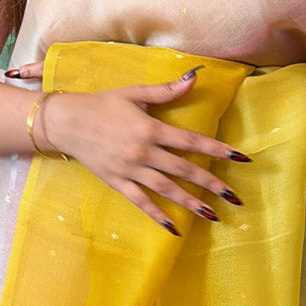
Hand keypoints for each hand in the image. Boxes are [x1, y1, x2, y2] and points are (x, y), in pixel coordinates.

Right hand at [7, 60, 248, 234]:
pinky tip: (175, 228)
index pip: (191, 141)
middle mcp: (143, 151)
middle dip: (211, 183)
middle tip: (234, 196)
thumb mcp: (134, 93)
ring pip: (166, 189)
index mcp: (150, 128)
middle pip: (183, 169)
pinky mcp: (118, 182)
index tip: (239, 158)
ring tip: (213, 214)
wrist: (66, 122)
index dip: (216, 149)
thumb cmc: (102, 104)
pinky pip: (141, 202)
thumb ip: (166, 91)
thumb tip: (195, 78)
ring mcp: (130, 169)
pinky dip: (158, 215)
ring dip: (190, 203)